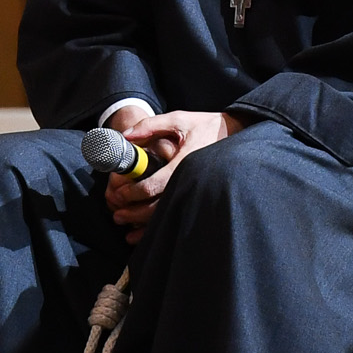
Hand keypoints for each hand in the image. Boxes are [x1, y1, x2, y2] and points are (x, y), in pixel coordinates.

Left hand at [105, 109, 247, 239]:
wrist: (236, 134)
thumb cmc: (207, 126)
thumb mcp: (179, 120)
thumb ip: (151, 126)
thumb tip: (126, 136)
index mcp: (184, 163)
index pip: (155, 185)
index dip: (133, 192)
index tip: (119, 193)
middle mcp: (190, 181)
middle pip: (158, 206)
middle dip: (134, 213)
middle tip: (116, 214)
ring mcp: (196, 192)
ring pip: (167, 215)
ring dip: (143, 224)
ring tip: (124, 224)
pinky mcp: (199, 197)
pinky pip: (177, 216)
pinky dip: (158, 227)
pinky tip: (144, 232)